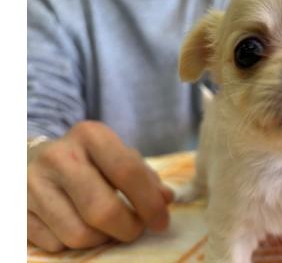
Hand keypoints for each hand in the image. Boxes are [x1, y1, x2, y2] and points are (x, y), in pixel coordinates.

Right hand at [27, 121, 172, 251]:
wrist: (36, 158)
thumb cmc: (89, 159)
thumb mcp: (118, 156)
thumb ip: (144, 176)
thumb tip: (165, 199)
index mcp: (91, 135)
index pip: (127, 171)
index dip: (149, 203)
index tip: (161, 222)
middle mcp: (59, 156)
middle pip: (102, 210)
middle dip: (128, 228)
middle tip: (135, 229)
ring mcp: (33, 184)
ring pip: (78, 235)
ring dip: (102, 239)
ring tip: (108, 227)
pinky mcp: (17, 210)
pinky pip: (55, 245)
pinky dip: (74, 244)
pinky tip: (79, 225)